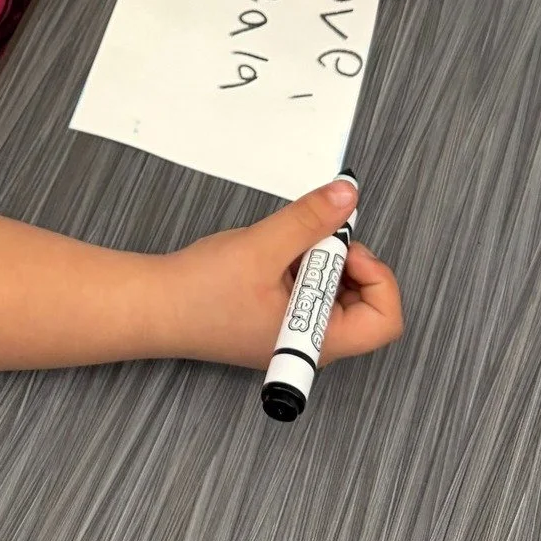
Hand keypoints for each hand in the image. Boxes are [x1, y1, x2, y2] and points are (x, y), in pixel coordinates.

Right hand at [163, 178, 402, 367]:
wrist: (155, 306)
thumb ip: (310, 220)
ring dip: (319, 260)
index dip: (375, 274)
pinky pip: (310, 290)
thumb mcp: (263, 247)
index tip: (343, 244)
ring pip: (336, 292)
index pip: (385, 318)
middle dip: (345, 261)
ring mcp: (296, 333)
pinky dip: (300, 264)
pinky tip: (271, 254)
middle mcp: (313, 343)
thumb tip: (347, 197)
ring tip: (284, 246)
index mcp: (318, 341)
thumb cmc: (200, 294)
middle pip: (365, 302)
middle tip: (312, 237)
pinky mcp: (279, 318)